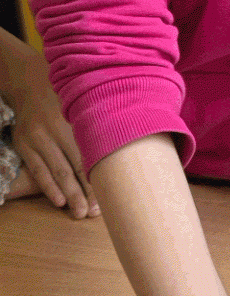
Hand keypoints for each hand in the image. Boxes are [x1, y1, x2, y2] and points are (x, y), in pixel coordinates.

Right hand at [1, 33, 98, 216]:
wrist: (30, 82)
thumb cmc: (68, 97)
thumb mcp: (89, 102)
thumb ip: (107, 123)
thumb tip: (139, 146)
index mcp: (78, 118)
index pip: (93, 154)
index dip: (102, 177)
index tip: (113, 196)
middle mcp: (57, 128)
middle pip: (76, 166)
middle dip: (87, 192)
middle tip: (96, 213)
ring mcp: (38, 136)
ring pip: (57, 171)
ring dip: (69, 195)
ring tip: (80, 213)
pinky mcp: (24, 143)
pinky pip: (37, 169)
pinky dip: (48, 186)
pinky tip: (58, 201)